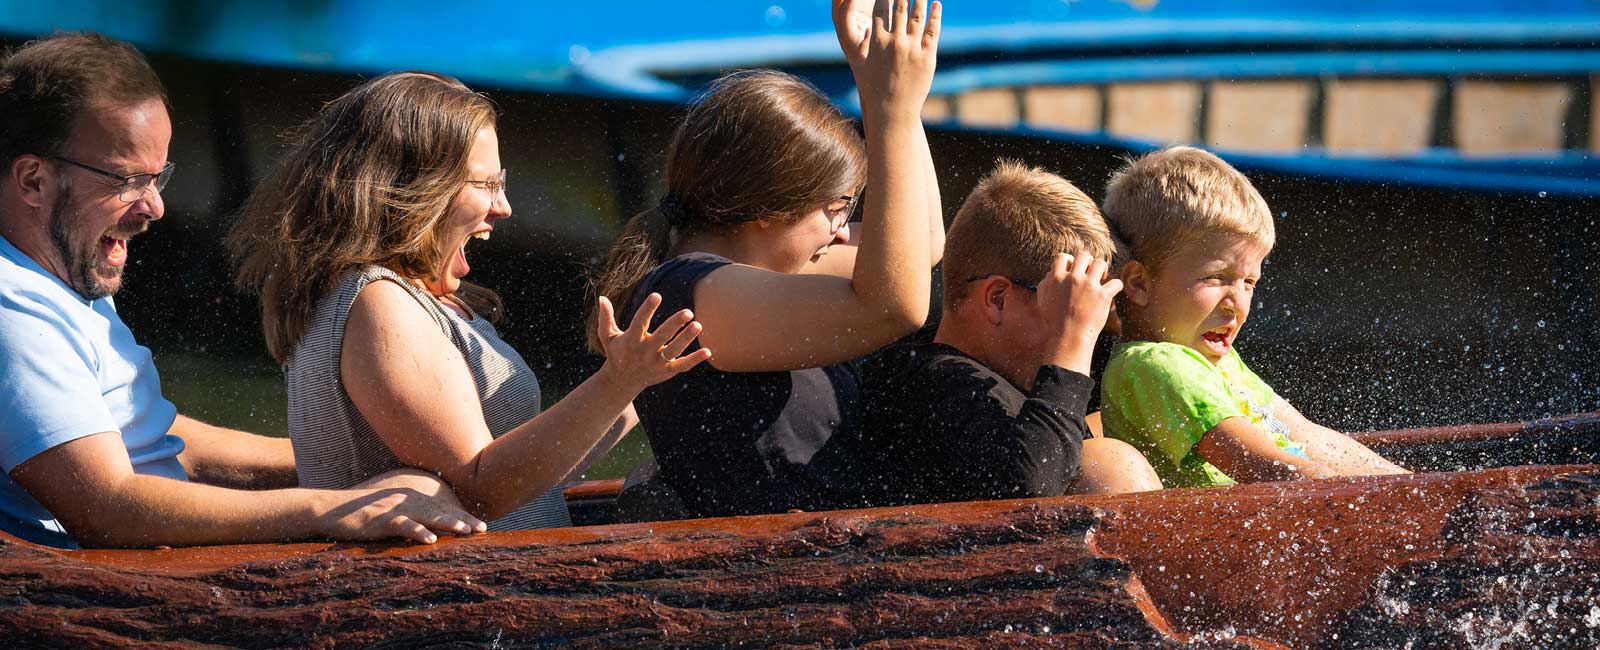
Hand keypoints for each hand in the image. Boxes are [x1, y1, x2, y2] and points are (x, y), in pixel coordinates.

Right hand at [316, 469, 487, 543]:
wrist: (332, 509)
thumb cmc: (365, 509)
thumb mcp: (392, 503)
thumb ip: (412, 506)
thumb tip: (434, 520)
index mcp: (411, 491)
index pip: (442, 504)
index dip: (462, 514)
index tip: (481, 526)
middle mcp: (406, 495)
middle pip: (440, 509)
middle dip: (462, 519)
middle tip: (483, 529)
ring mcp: (394, 506)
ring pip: (427, 514)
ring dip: (447, 522)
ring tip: (465, 531)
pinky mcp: (381, 519)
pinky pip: (403, 525)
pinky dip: (416, 532)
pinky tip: (430, 540)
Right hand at [594, 293, 712, 392]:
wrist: (622, 381)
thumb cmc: (616, 352)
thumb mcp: (607, 336)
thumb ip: (605, 318)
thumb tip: (602, 297)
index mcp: (631, 340)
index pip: (640, 322)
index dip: (647, 309)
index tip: (657, 295)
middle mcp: (645, 352)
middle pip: (662, 337)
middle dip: (674, 325)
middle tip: (688, 312)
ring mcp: (657, 363)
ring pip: (674, 351)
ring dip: (686, 339)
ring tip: (698, 324)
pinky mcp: (667, 371)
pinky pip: (683, 365)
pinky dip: (695, 359)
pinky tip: (708, 350)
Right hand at [833, 0, 940, 117]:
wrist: (891, 110)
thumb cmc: (873, 87)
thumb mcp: (861, 63)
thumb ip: (864, 43)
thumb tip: (868, 27)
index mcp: (877, 41)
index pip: (881, 8)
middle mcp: (895, 42)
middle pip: (901, 7)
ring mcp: (912, 49)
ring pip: (918, 17)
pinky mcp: (927, 58)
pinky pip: (933, 32)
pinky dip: (936, 16)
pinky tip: (937, 5)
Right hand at [1037, 253, 1122, 374]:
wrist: (1068, 337)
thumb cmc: (1054, 321)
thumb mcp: (1042, 300)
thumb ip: (1045, 283)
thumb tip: (1051, 273)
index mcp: (1057, 278)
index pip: (1063, 257)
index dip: (1069, 261)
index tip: (1073, 270)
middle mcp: (1073, 278)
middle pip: (1083, 255)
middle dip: (1087, 262)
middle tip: (1089, 273)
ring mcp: (1089, 286)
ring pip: (1100, 263)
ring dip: (1102, 269)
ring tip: (1101, 278)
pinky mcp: (1103, 296)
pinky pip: (1116, 283)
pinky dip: (1115, 286)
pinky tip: (1112, 291)